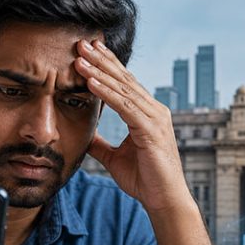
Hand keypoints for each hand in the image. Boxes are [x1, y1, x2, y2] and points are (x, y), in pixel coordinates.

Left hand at [74, 39, 193, 213]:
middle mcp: (154, 111)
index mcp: (147, 114)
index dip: (106, 66)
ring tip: (80, 59)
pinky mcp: (151, 129)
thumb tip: (85, 137)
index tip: (88, 53)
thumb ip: (101, 145)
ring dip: (100, 72)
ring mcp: (155, 118)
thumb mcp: (115, 159)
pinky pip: (125, 106)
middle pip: (124, 79)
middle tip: (82, 44)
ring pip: (123, 89)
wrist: (164, 200)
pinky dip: (107, 93)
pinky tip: (91, 82)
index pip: (124, 84)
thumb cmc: (145, 181)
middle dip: (102, 61)